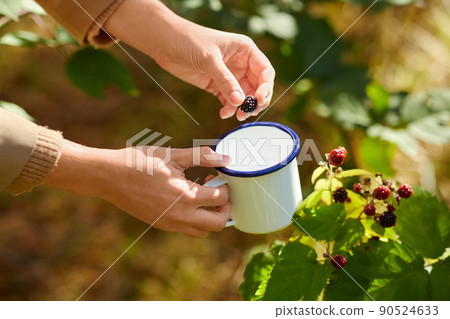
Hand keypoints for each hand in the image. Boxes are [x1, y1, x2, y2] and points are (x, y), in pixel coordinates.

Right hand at [45, 141, 230, 237]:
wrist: (109, 177)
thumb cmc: (140, 162)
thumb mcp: (173, 156)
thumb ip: (202, 156)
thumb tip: (225, 158)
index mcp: (187, 197)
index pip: (221, 199)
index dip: (226, 186)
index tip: (219, 176)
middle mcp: (181, 216)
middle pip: (218, 224)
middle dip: (225, 209)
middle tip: (220, 193)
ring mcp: (170, 224)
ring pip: (203, 232)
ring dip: (211, 217)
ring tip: (204, 197)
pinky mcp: (161, 225)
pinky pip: (187, 230)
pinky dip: (195, 221)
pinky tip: (188, 201)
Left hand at [104, 0, 274, 120]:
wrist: (166, 44)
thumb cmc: (189, 41)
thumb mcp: (209, 59)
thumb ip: (225, 80)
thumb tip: (239, 101)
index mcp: (246, 51)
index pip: (265, 71)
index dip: (266, 87)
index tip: (258, 99)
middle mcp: (241, 64)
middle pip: (258, 87)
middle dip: (255, 101)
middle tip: (247, 113)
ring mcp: (230, 76)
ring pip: (244, 96)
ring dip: (242, 108)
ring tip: (235, 116)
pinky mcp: (217, 85)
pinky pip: (229, 101)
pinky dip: (229, 109)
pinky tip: (223, 113)